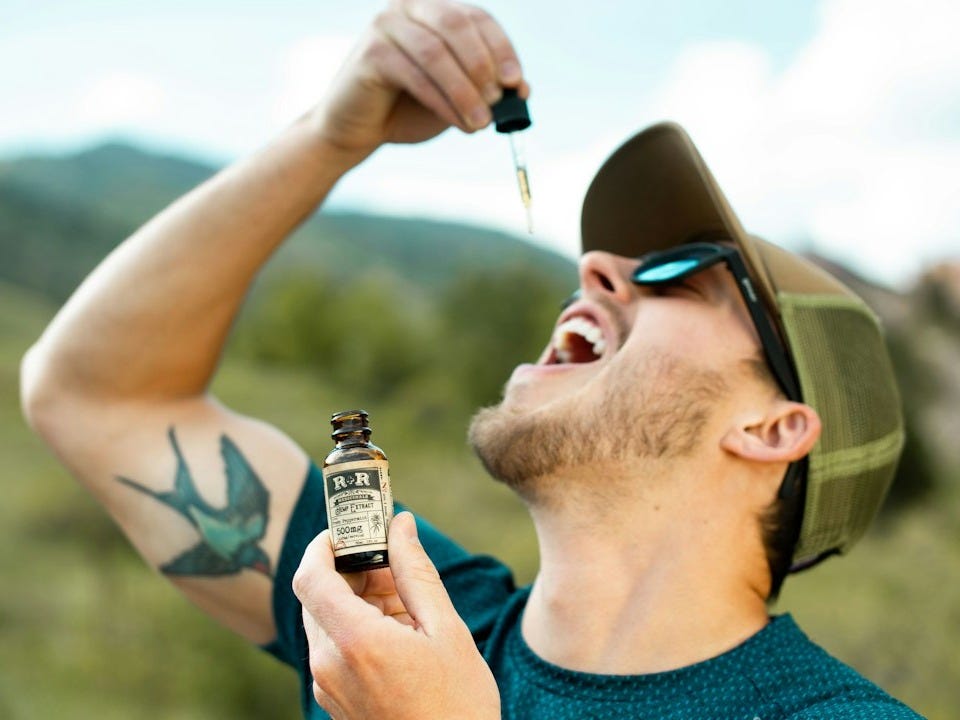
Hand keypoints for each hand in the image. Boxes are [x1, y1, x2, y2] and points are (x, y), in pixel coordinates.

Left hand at [293, 512, 500, 719]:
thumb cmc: (457, 704)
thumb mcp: (446, 629)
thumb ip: (415, 572)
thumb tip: (400, 525)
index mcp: (354, 641)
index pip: (310, 575)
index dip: (322, 544)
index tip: (349, 529)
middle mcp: (329, 665)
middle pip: (318, 596)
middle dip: (349, 571)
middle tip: (391, 563)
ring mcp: (328, 687)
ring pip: (326, 621)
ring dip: (356, 601)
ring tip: (406, 604)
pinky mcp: (335, 701)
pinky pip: (334, 649)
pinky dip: (357, 628)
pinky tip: (399, 634)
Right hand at [309, 0, 529, 160]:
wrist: (360, 129)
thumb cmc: (410, 108)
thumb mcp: (457, 96)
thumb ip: (487, 88)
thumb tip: (523, 89)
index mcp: (435, 9)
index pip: (477, 18)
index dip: (501, 48)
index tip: (515, 82)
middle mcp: (409, 7)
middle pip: (457, 26)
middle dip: (483, 67)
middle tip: (497, 102)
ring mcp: (386, 25)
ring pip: (436, 52)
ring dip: (464, 91)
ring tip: (481, 122)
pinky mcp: (370, 52)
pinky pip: (414, 75)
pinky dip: (442, 102)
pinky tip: (458, 123)